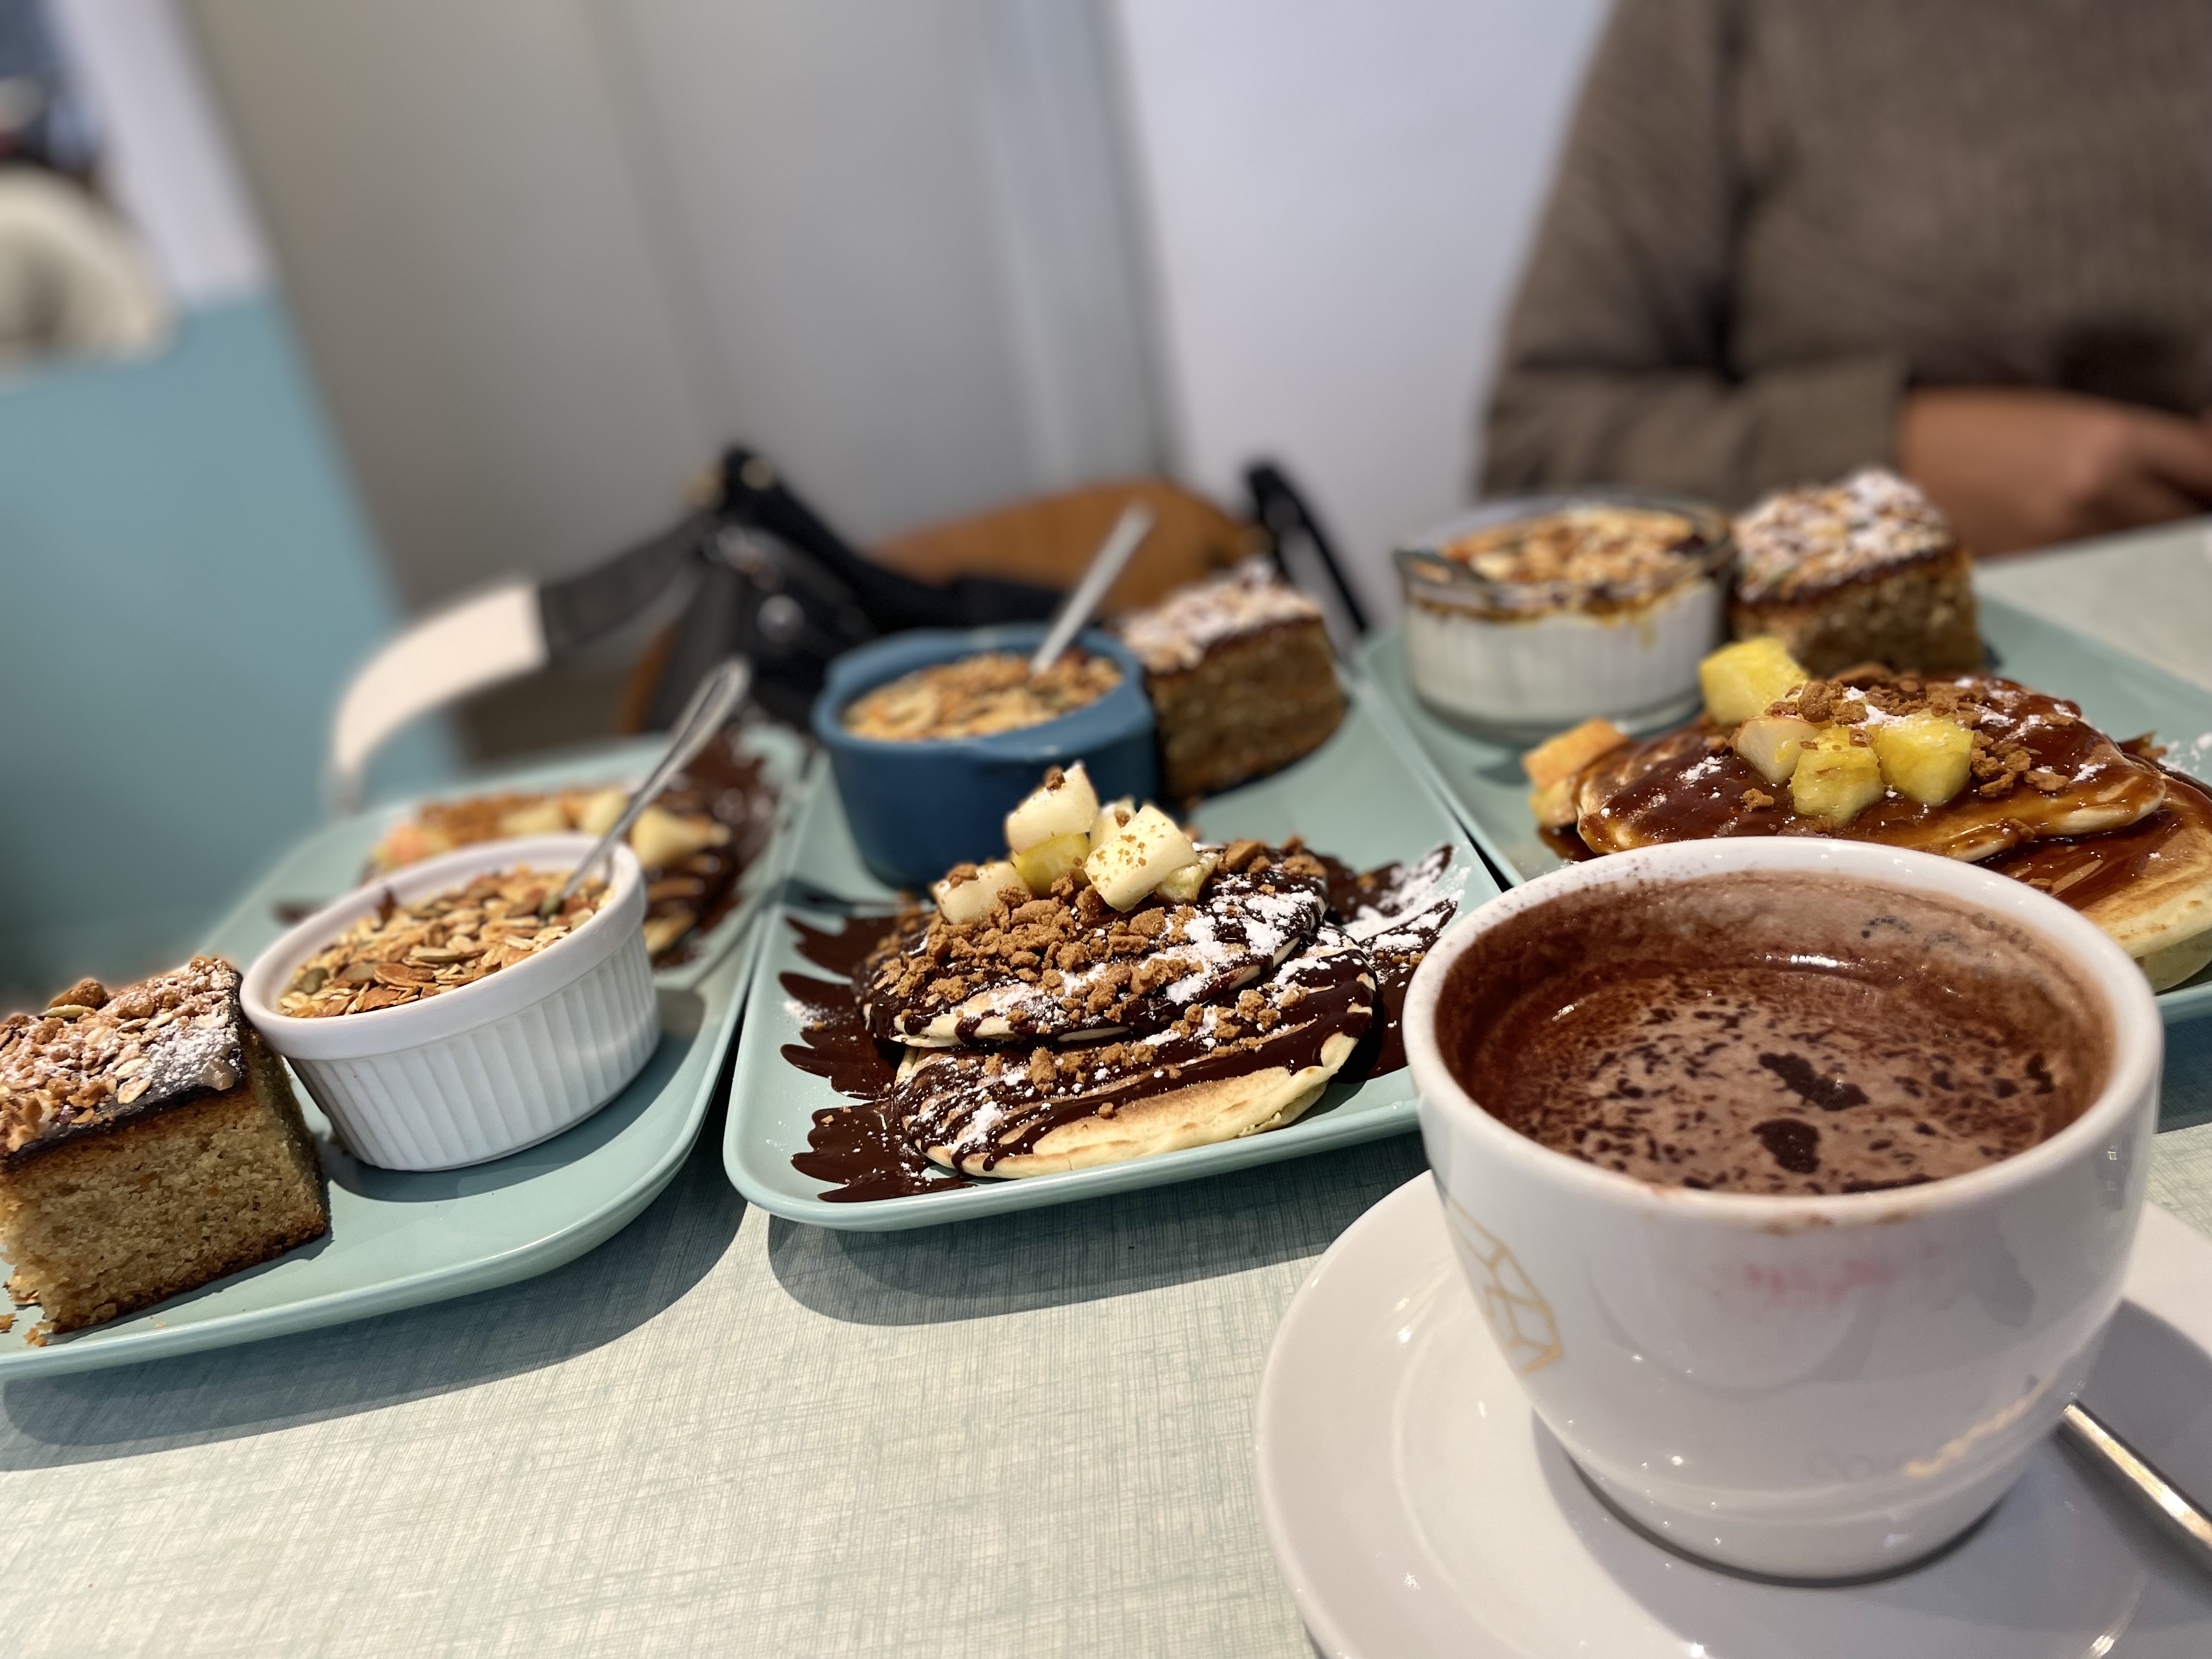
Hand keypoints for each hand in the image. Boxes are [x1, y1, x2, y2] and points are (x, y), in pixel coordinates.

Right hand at [1896, 388, 2211, 554]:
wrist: (1898, 456)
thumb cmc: (1983, 428)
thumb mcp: (2070, 418)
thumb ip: (2136, 444)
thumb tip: (2193, 461)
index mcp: (2114, 436)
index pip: (2208, 466)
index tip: (2207, 485)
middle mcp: (2100, 489)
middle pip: (2188, 522)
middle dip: (2193, 520)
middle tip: (2184, 520)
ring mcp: (2069, 538)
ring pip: (2147, 555)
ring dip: (2154, 547)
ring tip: (2133, 533)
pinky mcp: (2039, 571)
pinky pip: (2097, 576)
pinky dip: (2106, 566)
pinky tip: (2090, 551)